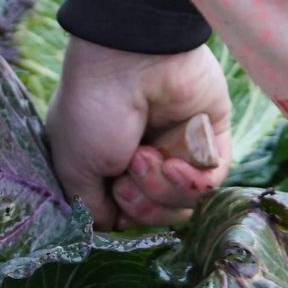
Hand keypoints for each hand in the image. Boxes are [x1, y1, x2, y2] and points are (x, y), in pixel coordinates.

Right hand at [47, 39, 230, 228]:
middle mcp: (145, 159)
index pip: (127, 215)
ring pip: (184, 203)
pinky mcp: (212, 138)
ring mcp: (179, 149)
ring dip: (162, 188)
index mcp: (110, 164)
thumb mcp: (74, 167)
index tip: (112, 194)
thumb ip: (92, 208)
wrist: (130, 60)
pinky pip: (212, 182)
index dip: (122, 215)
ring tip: (146, 155)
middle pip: (157, 214)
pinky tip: (175, 163)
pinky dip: (192, 182)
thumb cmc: (92, 111)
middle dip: (142, 203)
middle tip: (128, 171)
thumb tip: (116, 226)